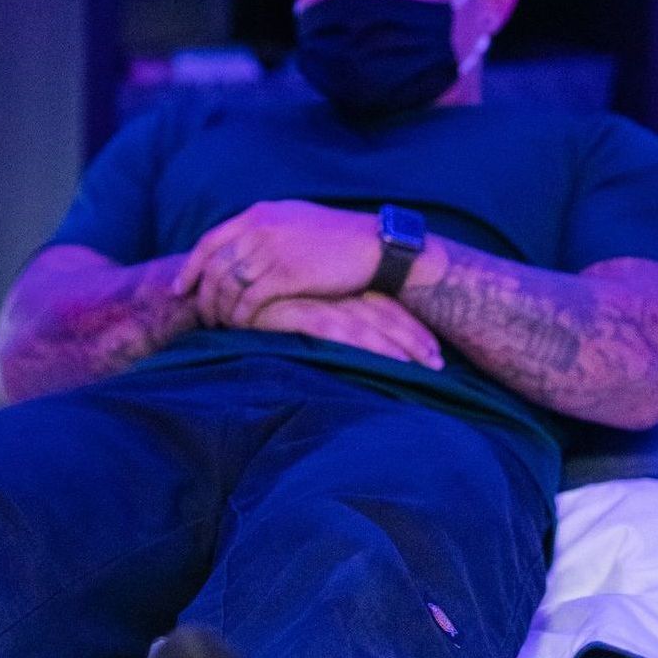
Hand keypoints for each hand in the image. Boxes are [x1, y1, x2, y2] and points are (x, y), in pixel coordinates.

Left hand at [174, 200, 380, 328]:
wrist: (374, 245)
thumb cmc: (337, 237)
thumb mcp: (294, 219)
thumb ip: (265, 228)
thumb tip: (241, 247)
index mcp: (259, 214)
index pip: (209, 241)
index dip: (191, 268)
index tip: (181, 288)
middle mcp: (260, 229)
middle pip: (213, 268)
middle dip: (203, 297)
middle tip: (204, 319)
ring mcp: (271, 251)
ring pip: (227, 287)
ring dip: (221, 311)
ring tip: (223, 326)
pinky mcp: (286, 275)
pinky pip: (249, 301)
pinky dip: (241, 317)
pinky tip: (244, 327)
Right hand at [248, 293, 443, 369]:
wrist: (216, 288)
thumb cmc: (251, 303)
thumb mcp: (291, 305)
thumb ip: (316, 313)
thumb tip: (340, 331)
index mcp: (334, 287)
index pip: (382, 305)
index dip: (408, 326)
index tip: (432, 347)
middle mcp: (333, 292)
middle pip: (387, 314)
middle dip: (416, 339)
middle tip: (441, 363)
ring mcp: (321, 303)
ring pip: (376, 325)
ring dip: (407, 347)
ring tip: (432, 369)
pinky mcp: (307, 315)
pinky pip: (352, 335)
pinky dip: (377, 350)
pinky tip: (399, 365)